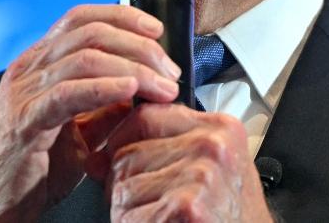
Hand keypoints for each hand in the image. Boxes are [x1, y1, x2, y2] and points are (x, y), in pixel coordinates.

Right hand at [0, 5, 182, 221]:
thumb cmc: (33, 166)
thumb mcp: (79, 129)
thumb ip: (106, 105)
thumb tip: (142, 87)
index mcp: (40, 64)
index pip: (82, 18)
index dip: (122, 16)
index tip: (157, 30)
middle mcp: (29, 69)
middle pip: (90, 33)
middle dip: (140, 46)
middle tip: (170, 70)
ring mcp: (23, 92)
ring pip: (84, 58)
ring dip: (133, 69)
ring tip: (162, 87)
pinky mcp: (23, 121)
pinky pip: (67, 94)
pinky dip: (104, 87)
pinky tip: (129, 91)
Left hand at [92, 103, 273, 222]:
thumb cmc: (231, 215)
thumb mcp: (209, 170)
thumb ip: (162, 150)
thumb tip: (97, 157)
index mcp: (221, 129)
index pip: (147, 115)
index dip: (120, 138)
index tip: (113, 155)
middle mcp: (213, 146)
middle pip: (128, 153)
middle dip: (123, 183)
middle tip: (147, 204)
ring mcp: (201, 175)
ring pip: (123, 185)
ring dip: (127, 210)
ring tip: (157, 217)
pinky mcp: (187, 206)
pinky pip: (129, 213)